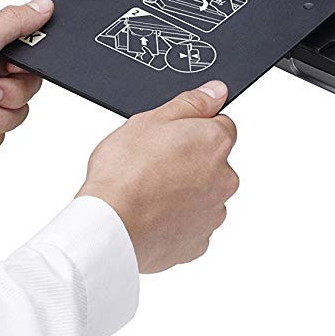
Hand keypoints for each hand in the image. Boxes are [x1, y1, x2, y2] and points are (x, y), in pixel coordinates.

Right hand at [77, 81, 239, 272]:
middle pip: (213, 163)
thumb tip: (217, 91)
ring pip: (203, 196)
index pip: (221, 126)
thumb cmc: (125, 174)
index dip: (193, 130)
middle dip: (190, 163)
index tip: (171, 138)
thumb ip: (191, 103)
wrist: (110, 227)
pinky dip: (176, 222)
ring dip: (184, 194)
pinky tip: (151, 216)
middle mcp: (224, 179)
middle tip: (154, 166)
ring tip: (148, 194)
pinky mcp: (198, 243)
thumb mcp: (150, 120)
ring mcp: (213, 213)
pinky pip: (192, 226)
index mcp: (216, 143)